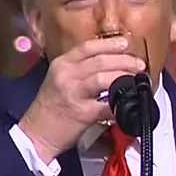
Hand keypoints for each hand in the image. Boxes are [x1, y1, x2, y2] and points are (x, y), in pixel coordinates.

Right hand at [18, 37, 145, 162]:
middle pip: (101, 60)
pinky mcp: (81, 113)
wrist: (37, 133)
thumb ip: (79, 69)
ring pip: (104, 78)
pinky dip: (120, 104)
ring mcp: (73, 93)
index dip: (110, 44)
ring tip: (136, 80)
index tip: (126, 43)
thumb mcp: (59, 79)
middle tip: (139, 65)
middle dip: (124, 61)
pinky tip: (128, 104)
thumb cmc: (50, 108)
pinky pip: (106, 105)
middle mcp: (66, 75)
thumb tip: (108, 63)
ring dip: (124, 78)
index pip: (88, 47)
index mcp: (62, 64)